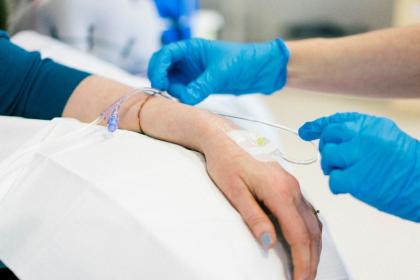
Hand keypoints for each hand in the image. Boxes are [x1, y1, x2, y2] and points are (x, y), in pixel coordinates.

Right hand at [147, 38, 289, 104]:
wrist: (262, 70)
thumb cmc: (244, 60)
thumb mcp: (221, 72)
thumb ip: (202, 86)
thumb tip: (185, 99)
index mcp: (191, 48)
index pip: (165, 54)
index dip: (158, 68)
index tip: (160, 82)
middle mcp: (189, 60)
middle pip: (163, 68)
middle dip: (160, 79)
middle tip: (163, 92)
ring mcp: (193, 73)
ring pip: (171, 81)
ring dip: (170, 90)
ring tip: (180, 98)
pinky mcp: (199, 85)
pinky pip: (183, 91)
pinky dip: (181, 97)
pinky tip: (186, 101)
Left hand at [202, 133, 321, 279]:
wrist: (225, 140)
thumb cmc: (226, 162)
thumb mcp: (234, 192)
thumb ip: (254, 217)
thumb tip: (269, 243)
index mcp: (279, 190)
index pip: (299, 235)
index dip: (303, 262)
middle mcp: (292, 188)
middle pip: (311, 232)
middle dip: (311, 260)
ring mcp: (293, 185)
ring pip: (313, 223)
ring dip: (313, 248)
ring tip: (308, 267)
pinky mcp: (290, 185)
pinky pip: (308, 213)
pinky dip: (310, 233)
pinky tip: (306, 243)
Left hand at [299, 112, 419, 221]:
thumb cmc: (409, 166)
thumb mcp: (388, 138)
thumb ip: (361, 135)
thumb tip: (335, 139)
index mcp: (372, 125)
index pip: (337, 120)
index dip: (317, 126)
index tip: (305, 131)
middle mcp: (364, 136)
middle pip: (328, 137)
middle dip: (327, 150)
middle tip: (335, 162)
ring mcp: (359, 157)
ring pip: (328, 158)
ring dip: (333, 169)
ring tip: (350, 175)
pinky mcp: (356, 179)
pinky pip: (333, 180)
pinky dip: (338, 186)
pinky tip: (351, 187)